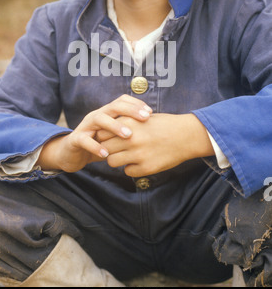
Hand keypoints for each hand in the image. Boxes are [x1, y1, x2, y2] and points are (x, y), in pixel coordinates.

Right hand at [37, 95, 152, 172]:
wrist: (71, 153)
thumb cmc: (98, 143)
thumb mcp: (114, 136)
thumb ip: (128, 130)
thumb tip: (152, 128)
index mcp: (106, 113)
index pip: (121, 101)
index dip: (136, 104)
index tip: (150, 113)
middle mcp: (96, 115)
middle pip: (113, 106)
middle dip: (130, 110)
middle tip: (145, 118)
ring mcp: (85, 126)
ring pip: (99, 119)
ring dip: (115, 126)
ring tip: (128, 135)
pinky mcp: (76, 139)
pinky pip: (85, 140)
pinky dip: (95, 147)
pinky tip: (106, 154)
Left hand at [100, 113, 214, 176]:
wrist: (186, 135)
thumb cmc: (163, 124)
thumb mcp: (141, 117)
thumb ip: (123, 123)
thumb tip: (105, 131)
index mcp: (128, 123)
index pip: (101, 133)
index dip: (105, 136)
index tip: (111, 137)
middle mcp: (130, 139)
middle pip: (104, 148)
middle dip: (108, 149)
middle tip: (117, 148)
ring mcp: (138, 155)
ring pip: (112, 162)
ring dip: (117, 159)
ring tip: (127, 155)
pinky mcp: (146, 168)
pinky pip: (128, 171)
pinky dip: (131, 168)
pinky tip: (140, 162)